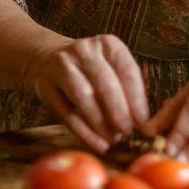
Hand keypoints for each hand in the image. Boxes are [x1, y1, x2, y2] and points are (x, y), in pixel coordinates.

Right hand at [24, 34, 150, 152]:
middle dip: (119, 112)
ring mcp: (63, 66)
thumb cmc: (88, 68)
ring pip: (85, 97)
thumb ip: (124, 86)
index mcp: (107, 44)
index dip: (137, 99)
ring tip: (113, 139)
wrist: (45, 58)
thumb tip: (140, 121)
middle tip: (127, 132)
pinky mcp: (46, 86)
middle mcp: (85, 50)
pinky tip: (98, 144)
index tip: (143, 121)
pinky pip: (68, 114)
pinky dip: (85, 133)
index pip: (128, 70)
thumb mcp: (109, 65)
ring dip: (102, 123)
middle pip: (106, 84)